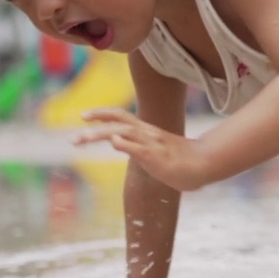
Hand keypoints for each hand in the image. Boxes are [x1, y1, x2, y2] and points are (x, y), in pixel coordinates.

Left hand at [74, 108, 210, 190]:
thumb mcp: (157, 150)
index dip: (102, 113)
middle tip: (73, 137)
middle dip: (94, 124)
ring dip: (99, 134)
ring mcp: (152, 144)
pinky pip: (139, 148)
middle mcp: (147, 133)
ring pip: (123, 132)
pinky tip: (113, 143)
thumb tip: (122, 144)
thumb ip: (139, 146)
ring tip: (81, 138)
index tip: (84, 115)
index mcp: (147, 131)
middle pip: (118, 120)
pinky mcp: (157, 157)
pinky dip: (125, 144)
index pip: (121, 116)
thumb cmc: (183, 160)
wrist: (205, 163)